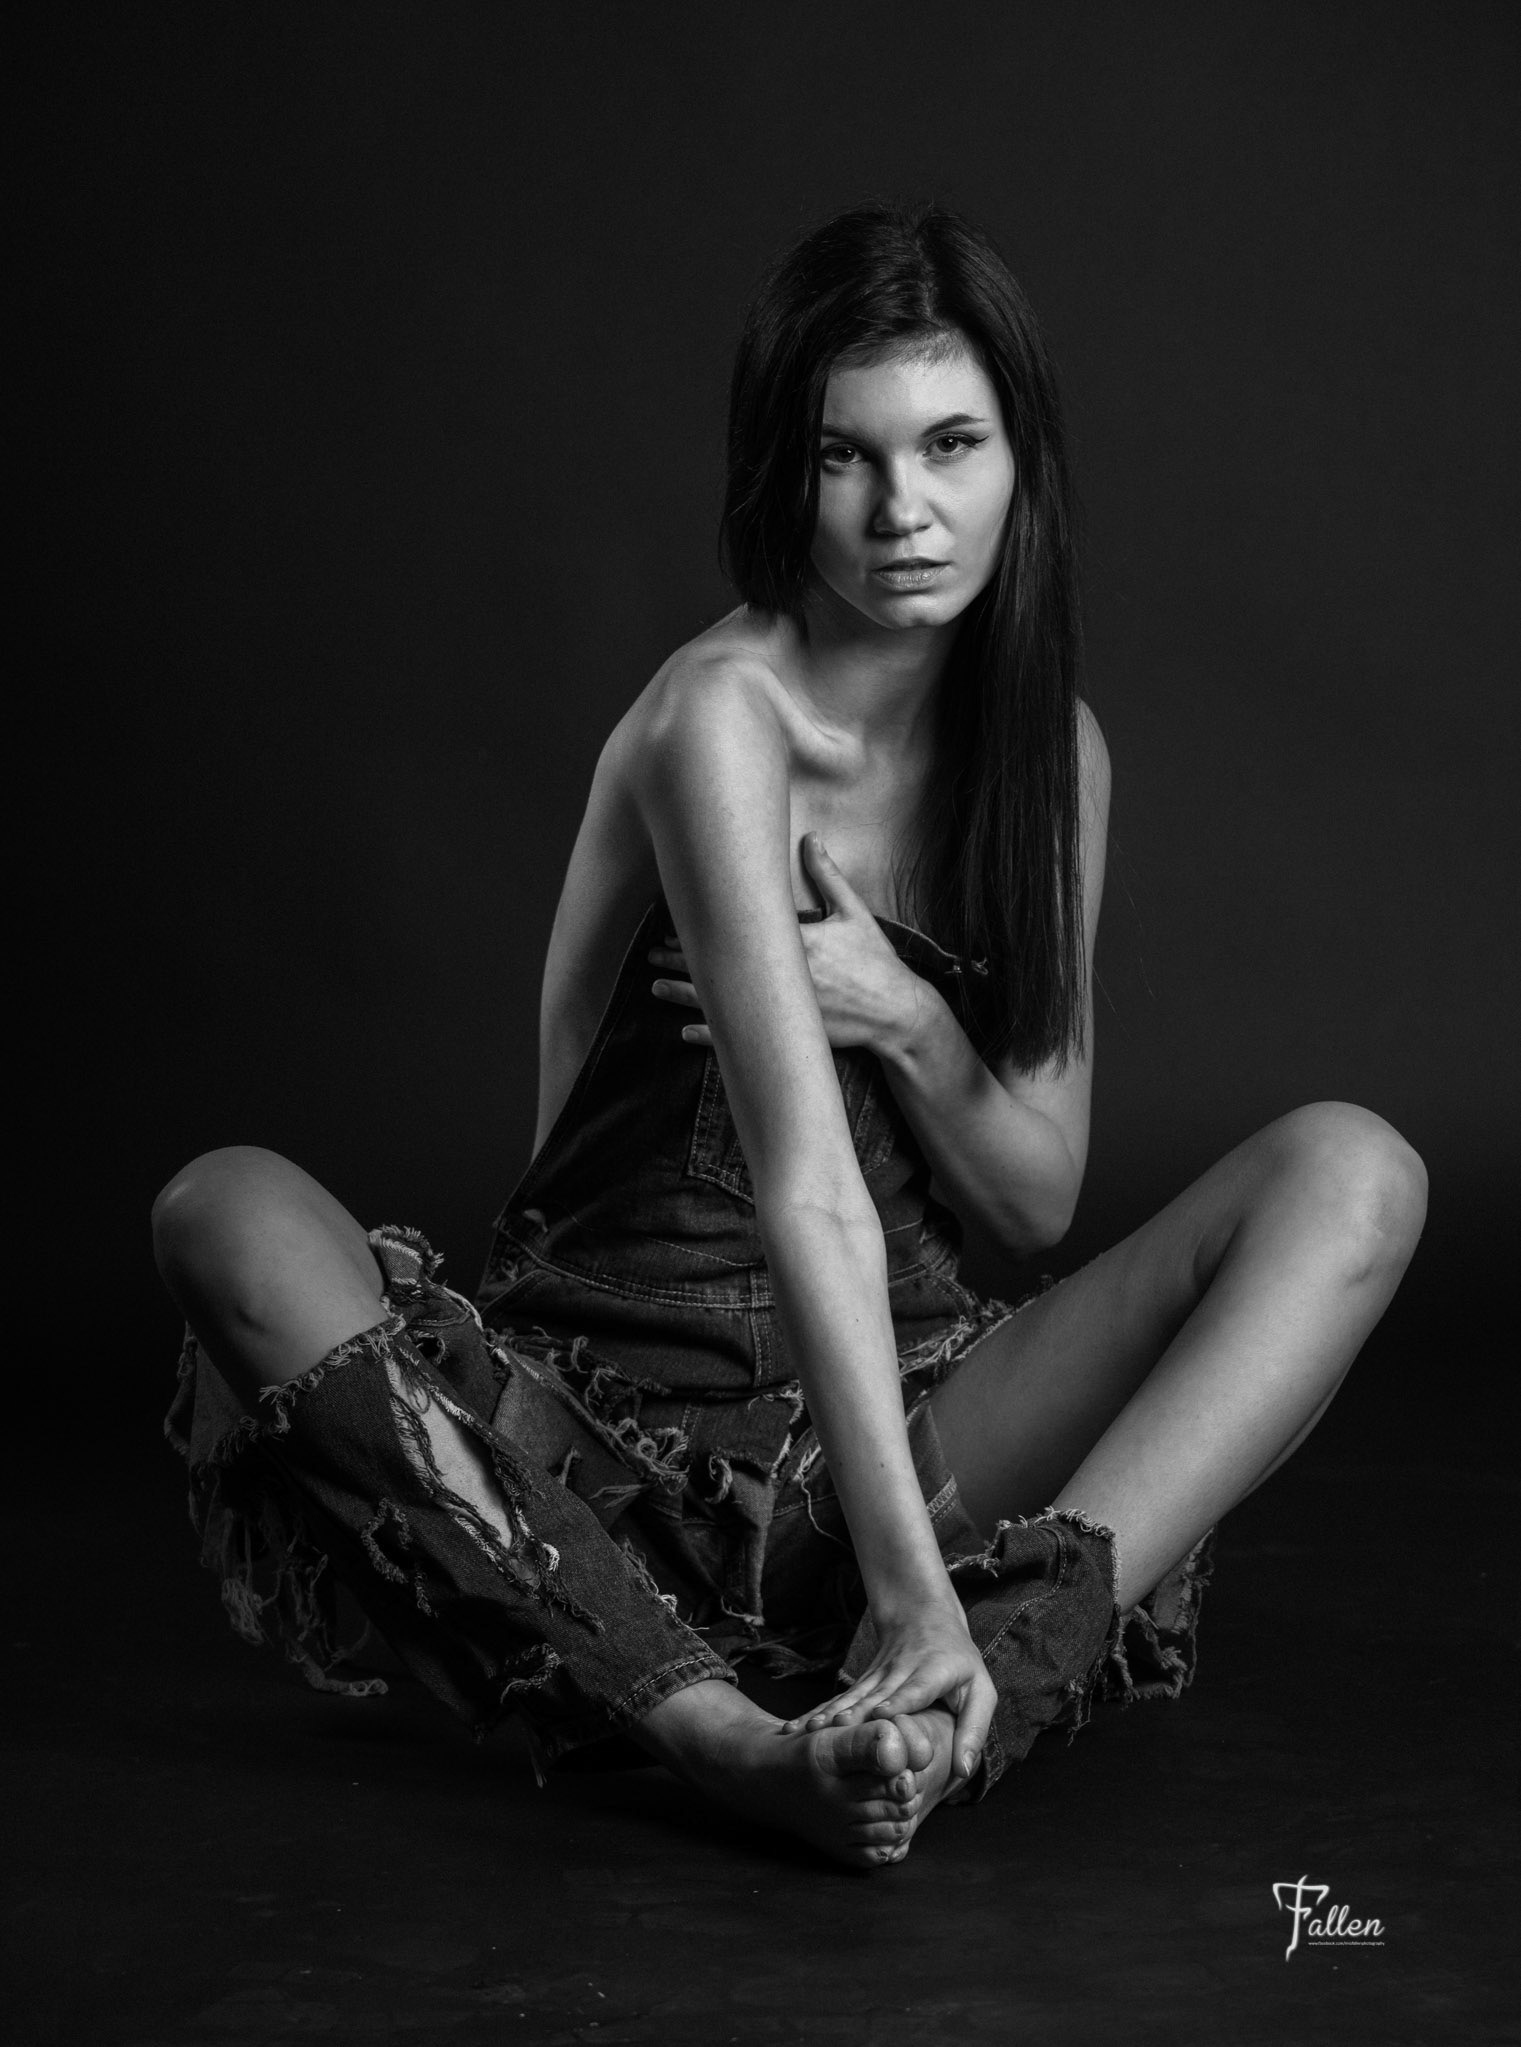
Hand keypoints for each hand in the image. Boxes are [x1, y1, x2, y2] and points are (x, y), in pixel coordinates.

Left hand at [649, 832, 925, 1055]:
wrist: (896, 1013)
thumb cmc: (876, 962)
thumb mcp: (854, 914)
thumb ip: (828, 877)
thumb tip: (811, 838)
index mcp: (797, 942)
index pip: (738, 929)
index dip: (704, 927)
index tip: (678, 922)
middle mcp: (785, 975)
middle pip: (722, 965)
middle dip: (683, 960)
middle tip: (653, 954)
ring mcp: (784, 1007)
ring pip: (723, 1002)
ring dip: (685, 996)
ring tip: (655, 989)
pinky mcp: (789, 1032)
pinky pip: (742, 1037)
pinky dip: (712, 1037)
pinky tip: (686, 1032)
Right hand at [782, 1591, 996, 1787]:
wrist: (924, 1617)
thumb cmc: (959, 1664)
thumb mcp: (981, 1691)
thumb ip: (974, 1730)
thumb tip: (963, 1771)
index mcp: (932, 1672)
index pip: (914, 1688)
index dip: (897, 1701)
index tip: (880, 1715)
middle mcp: (900, 1671)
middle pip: (875, 1694)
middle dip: (853, 1713)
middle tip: (833, 1732)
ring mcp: (878, 1674)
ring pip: (851, 1696)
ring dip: (828, 1713)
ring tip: (807, 1732)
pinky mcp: (864, 1680)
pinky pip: (840, 1698)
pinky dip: (818, 1711)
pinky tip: (798, 1727)